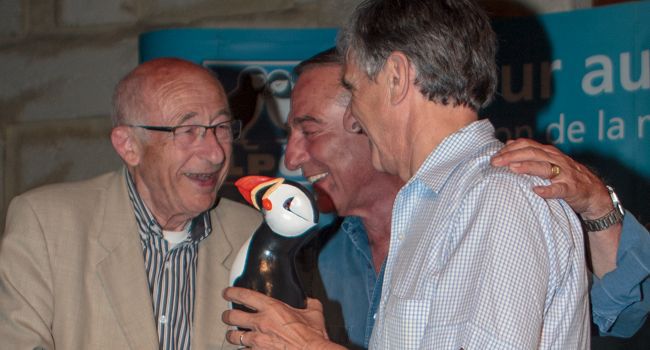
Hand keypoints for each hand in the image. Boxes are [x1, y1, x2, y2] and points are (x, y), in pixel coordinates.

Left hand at [222, 287, 340, 349]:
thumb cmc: (312, 337)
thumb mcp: (315, 314)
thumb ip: (309, 304)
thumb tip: (309, 300)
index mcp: (273, 309)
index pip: (244, 295)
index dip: (232, 292)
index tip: (228, 292)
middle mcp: (261, 324)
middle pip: (231, 316)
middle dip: (227, 315)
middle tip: (228, 315)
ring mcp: (257, 341)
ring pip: (233, 336)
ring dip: (232, 335)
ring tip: (233, 334)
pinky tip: (245, 349)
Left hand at [491, 138, 611, 218]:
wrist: (594, 193)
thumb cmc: (566, 177)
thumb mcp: (549, 162)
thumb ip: (531, 153)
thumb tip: (508, 144)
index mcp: (549, 153)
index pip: (528, 145)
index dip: (510, 148)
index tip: (494, 155)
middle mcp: (557, 160)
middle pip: (533, 153)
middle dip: (512, 156)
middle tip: (495, 162)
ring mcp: (565, 174)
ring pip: (545, 167)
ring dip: (528, 167)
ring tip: (512, 168)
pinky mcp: (571, 189)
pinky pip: (559, 189)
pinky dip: (548, 190)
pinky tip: (536, 190)